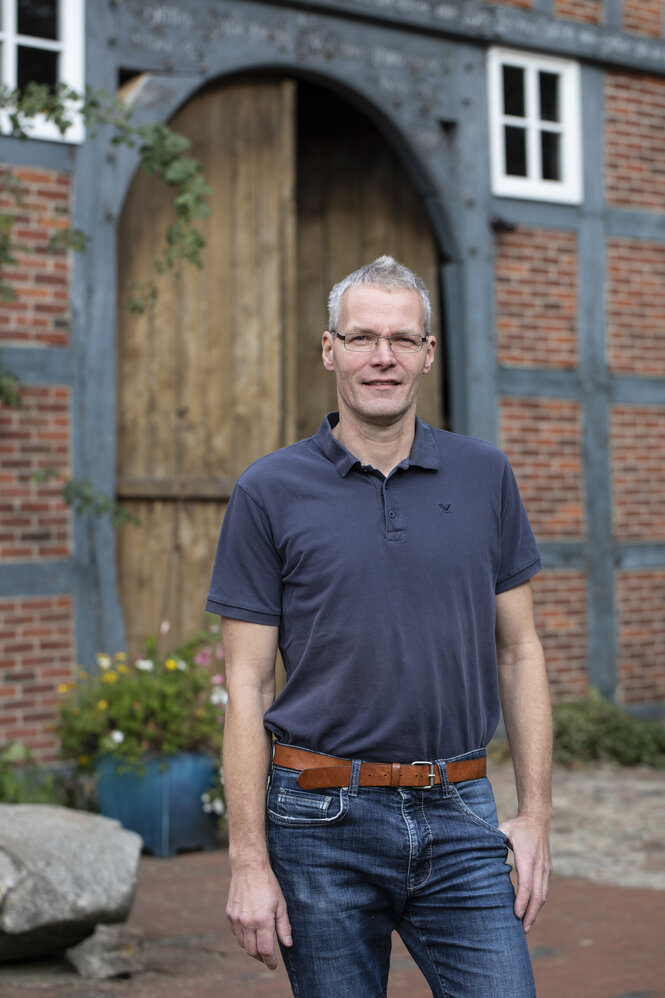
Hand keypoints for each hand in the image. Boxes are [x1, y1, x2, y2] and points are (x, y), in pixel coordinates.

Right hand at [226, 862, 291, 969]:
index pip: (265, 950)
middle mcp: (248, 922)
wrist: (249, 868)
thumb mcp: (281, 904)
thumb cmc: (268, 885)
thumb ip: (284, 926)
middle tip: (267, 958)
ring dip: (251, 949)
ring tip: (259, 947)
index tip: (273, 965)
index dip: (270, 961)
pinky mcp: (230, 914)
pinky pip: (236, 933)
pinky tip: (250, 934)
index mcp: (263, 920)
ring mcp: (237, 919)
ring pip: (242, 944)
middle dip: (260, 958)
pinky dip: (243, 938)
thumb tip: (288, 944)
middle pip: (252, 951)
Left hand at [498, 813, 551, 933]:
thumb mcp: (503, 829)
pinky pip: (544, 890)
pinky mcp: (547, 870)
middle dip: (530, 914)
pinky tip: (531, 911)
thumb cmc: (517, 826)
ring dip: (535, 912)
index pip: (526, 884)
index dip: (521, 901)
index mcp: (527, 857)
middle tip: (522, 930)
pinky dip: (538, 903)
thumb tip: (477, 850)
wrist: (538, 819)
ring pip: (543, 895)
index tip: (516, 915)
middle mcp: (539, 865)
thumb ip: (492, 840)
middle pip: (537, 895)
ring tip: (526, 926)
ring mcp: (545, 868)